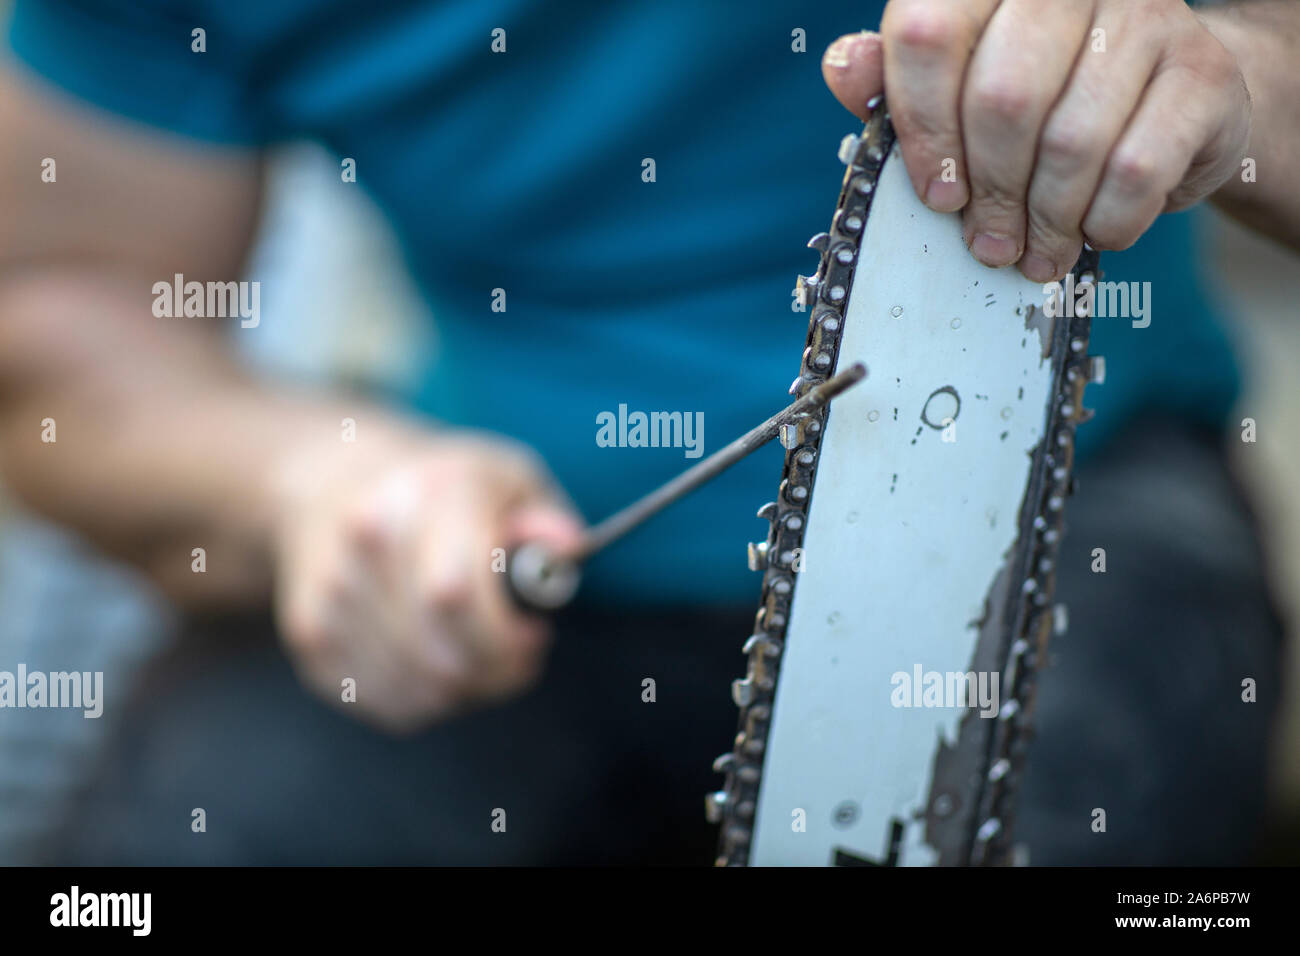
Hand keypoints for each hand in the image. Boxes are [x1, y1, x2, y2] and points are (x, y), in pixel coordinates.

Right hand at [269, 426, 583, 731]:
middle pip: (438, 654)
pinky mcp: (310, 636)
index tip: (534, 637)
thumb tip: (564, 551)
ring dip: (464, 689)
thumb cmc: (445, 490)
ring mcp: (330, 591)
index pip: (455, 593)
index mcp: (426, 494)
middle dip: (494, 672)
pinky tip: (437, 661)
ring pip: (416, 689)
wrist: (336, 481)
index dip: (504, 637)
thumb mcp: (509, 479)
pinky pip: (383, 702)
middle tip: (516, 656)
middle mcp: (367, 539)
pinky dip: (424, 699)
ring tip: (476, 652)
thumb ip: (547, 518)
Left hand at [821, 0, 1250, 280]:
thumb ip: (898, 80)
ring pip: (1070, 142)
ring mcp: (1150, 18)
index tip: (935, 194)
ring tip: (1034, 252)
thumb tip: (844, 68)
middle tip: (986, 243)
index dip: (921, 127)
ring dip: (1045, 220)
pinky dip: (1104, 224)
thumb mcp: (961, 87)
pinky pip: (1134, 172)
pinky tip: (1093, 232)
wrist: (1171, 105)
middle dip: (989, 191)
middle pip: (1003, 99)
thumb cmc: (1046, 100)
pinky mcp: (1203, 74)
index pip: (929, 33)